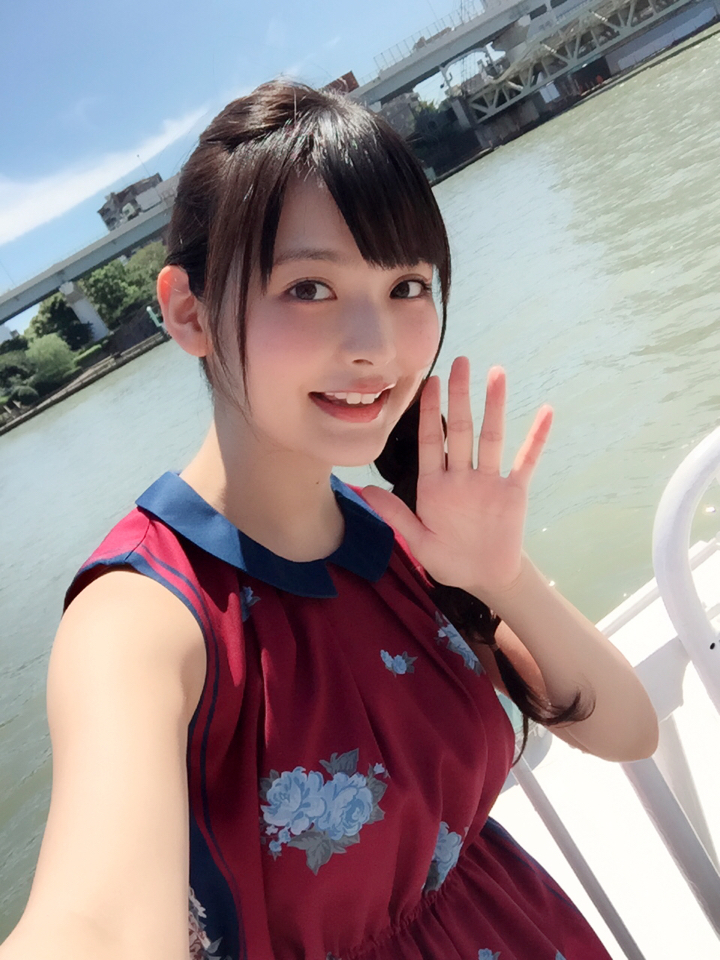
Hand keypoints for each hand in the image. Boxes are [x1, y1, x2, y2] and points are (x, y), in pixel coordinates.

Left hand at [362, 357, 551, 601]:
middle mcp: (461, 476)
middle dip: (460, 395)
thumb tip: (364, 490)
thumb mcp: (418, 541)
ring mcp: (488, 481)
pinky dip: (536, 438)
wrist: (484, 578)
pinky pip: (526, 461)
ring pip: (491, 437)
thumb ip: (395, 515)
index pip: (431, 440)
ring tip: (497, 373)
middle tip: (460, 361)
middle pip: (461, 429)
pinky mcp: (513, 492)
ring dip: (495, 406)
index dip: (429, 411)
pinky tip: (545, 412)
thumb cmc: (448, 559)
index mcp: (435, 486)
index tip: (428, 381)